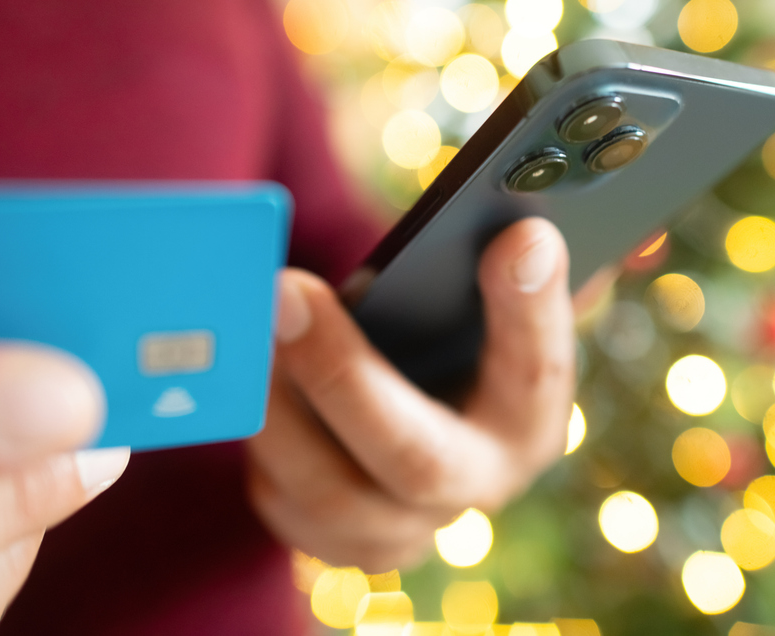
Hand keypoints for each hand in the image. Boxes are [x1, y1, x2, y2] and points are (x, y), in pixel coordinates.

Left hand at [246, 217, 574, 571]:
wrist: (417, 417)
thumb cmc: (449, 338)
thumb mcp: (479, 303)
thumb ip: (497, 272)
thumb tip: (518, 231)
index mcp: (529, 418)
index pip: (539, 371)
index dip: (531, 308)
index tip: (519, 234)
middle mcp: (479, 485)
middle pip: (416, 458)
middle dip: (341, 374)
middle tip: (286, 292)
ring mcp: (408, 528)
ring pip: (333, 494)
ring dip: (276, 411)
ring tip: (240, 334)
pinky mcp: (340, 542)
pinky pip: (285, 505)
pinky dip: (258, 442)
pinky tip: (235, 383)